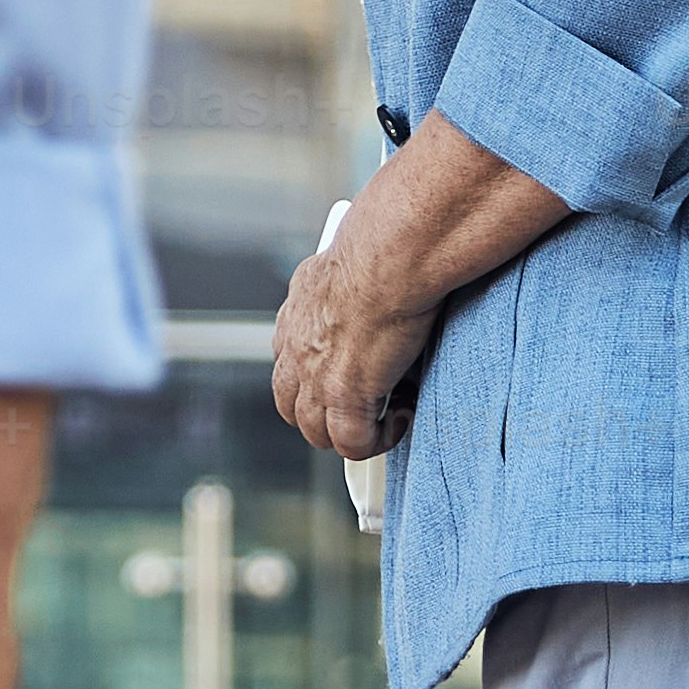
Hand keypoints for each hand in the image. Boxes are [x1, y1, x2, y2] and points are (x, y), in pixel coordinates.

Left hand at [267, 205, 441, 461]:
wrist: (390, 256)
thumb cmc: (385, 245)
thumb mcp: (348, 258)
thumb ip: (348, 279)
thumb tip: (372, 277)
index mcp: (298, 309)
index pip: (287, 357)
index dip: (310, 377)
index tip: (342, 374)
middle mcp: (297, 345)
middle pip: (291, 404)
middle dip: (320, 415)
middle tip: (359, 409)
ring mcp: (316, 376)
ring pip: (317, 431)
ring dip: (349, 433)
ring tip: (383, 419)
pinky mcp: (345, 395)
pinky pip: (352, 443)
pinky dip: (377, 440)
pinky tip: (400, 419)